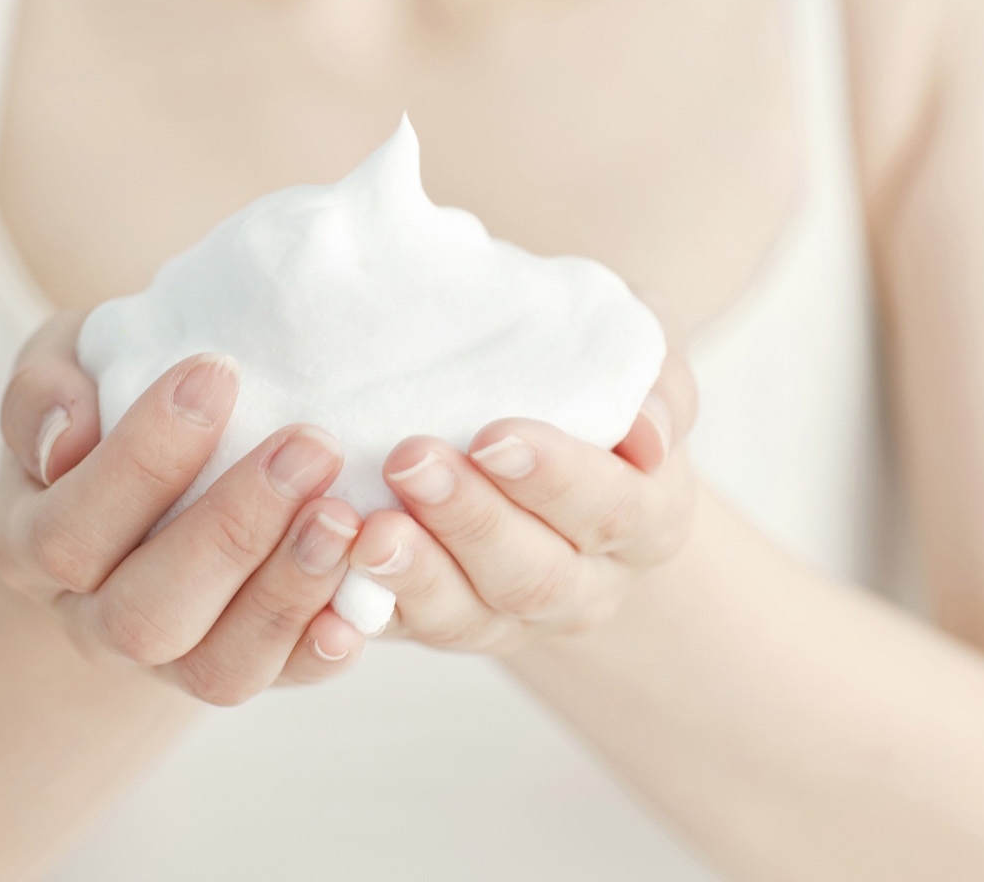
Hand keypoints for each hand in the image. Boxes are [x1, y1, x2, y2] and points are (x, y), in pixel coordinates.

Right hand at [0, 312, 366, 704]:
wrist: (144, 482)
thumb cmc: (103, 402)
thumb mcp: (58, 370)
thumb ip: (42, 392)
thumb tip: (67, 437)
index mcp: (28, 547)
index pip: (72, 530)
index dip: (143, 458)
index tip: (218, 371)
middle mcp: (90, 622)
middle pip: (145, 615)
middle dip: (233, 529)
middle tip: (311, 446)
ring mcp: (167, 664)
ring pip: (216, 667)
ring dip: (286, 592)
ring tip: (345, 515)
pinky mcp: (239, 667)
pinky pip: (280, 679)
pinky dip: (320, 649)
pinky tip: (358, 602)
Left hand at [350, 350, 697, 653]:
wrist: (527, 417)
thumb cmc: (586, 374)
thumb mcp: (637, 352)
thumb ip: (654, 377)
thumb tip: (648, 427)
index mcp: (649, 519)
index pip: (615, 510)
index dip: (557, 479)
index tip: (492, 435)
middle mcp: (587, 585)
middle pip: (537, 576)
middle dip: (471, 521)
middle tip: (409, 461)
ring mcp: (509, 616)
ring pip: (468, 617)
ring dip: (415, 574)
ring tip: (365, 529)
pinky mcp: (436, 624)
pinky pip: (400, 631)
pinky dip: (362, 607)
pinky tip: (329, 570)